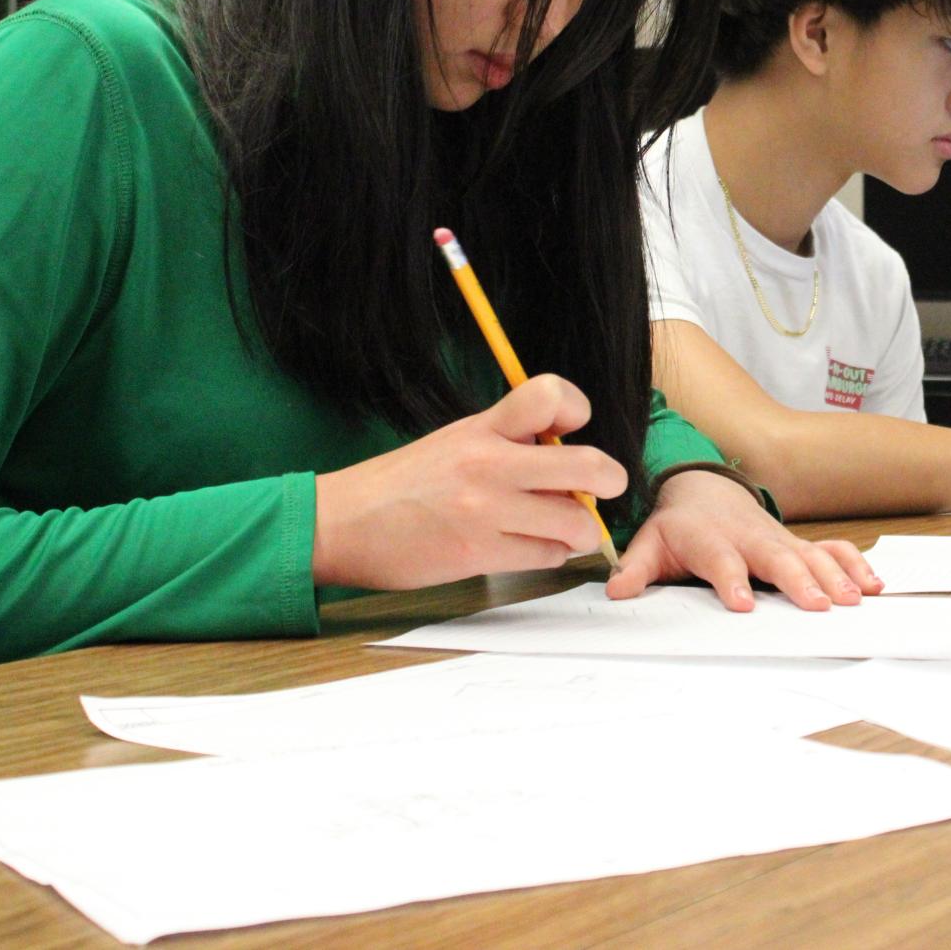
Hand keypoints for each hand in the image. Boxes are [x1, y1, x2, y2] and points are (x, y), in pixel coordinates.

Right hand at [310, 375, 625, 588]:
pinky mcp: (479, 554)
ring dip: (578, 529)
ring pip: (576, 522)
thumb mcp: (454, 441)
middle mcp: (489, 465)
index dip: (576, 408)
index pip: (550, 395)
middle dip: (610, 479)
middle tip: (605, 486)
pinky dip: (550, 554)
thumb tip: (564, 455)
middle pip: (588, 465)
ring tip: (558, 527)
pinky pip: (548, 556)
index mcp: (481, 427)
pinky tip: (530, 547)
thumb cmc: (400, 483)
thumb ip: (508, 441)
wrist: (341, 523)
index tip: (572, 426)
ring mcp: (486, 511)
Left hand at [605, 469, 884, 611]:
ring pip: (810, 554)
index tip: (742, 603)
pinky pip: (831, 550)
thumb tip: (617, 590)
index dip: (731, 579)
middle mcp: (749, 536)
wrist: (702, 489)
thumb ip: (635, 568)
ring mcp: (778, 538)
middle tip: (818, 605)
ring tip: (853, 599)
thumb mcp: (649, 542)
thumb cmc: (678, 525)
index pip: (720, 559)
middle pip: (776, 557)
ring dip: (834, 575)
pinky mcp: (797, 543)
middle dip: (799, 580)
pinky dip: (854, 564)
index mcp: (709, 537)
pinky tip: (873, 584)